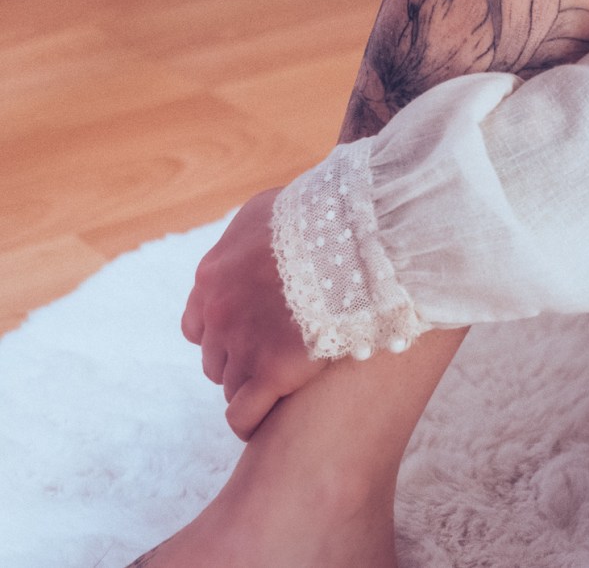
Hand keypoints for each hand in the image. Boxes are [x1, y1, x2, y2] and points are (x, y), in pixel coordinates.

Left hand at [181, 187, 325, 439]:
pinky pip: (244, 416)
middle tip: (278, 357)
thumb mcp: (266, 211)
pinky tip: (274, 414)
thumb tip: (255, 241)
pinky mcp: (271, 372)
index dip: (226, 334)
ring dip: (253, 387)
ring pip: (231, 387)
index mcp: (212, 277)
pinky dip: (253, 421)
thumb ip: (248, 236)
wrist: (347, 235)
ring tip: (285, 386)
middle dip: (241, 359)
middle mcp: (218, 315)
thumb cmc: (315, 215)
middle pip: (216, 358)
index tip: (253, 333)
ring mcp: (242, 345)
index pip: (198, 326)